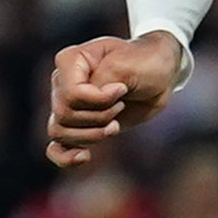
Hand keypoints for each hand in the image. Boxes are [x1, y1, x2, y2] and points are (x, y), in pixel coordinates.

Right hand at [44, 34, 183, 166]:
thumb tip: (90, 107)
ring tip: (114, 124)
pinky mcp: (78, 125)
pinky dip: (66, 157)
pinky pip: (57, 147)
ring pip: (60, 132)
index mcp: (70, 61)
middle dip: (99, 117)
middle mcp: (62, 82)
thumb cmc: (144, 62)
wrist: (159, 75)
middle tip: (120, 105)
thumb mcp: (125, 66)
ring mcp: (67, 104)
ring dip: (93, 134)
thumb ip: (101, 84)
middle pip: (65, 115)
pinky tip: (84, 157)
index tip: (122, 89)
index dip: (99, 100)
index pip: (71, 95)